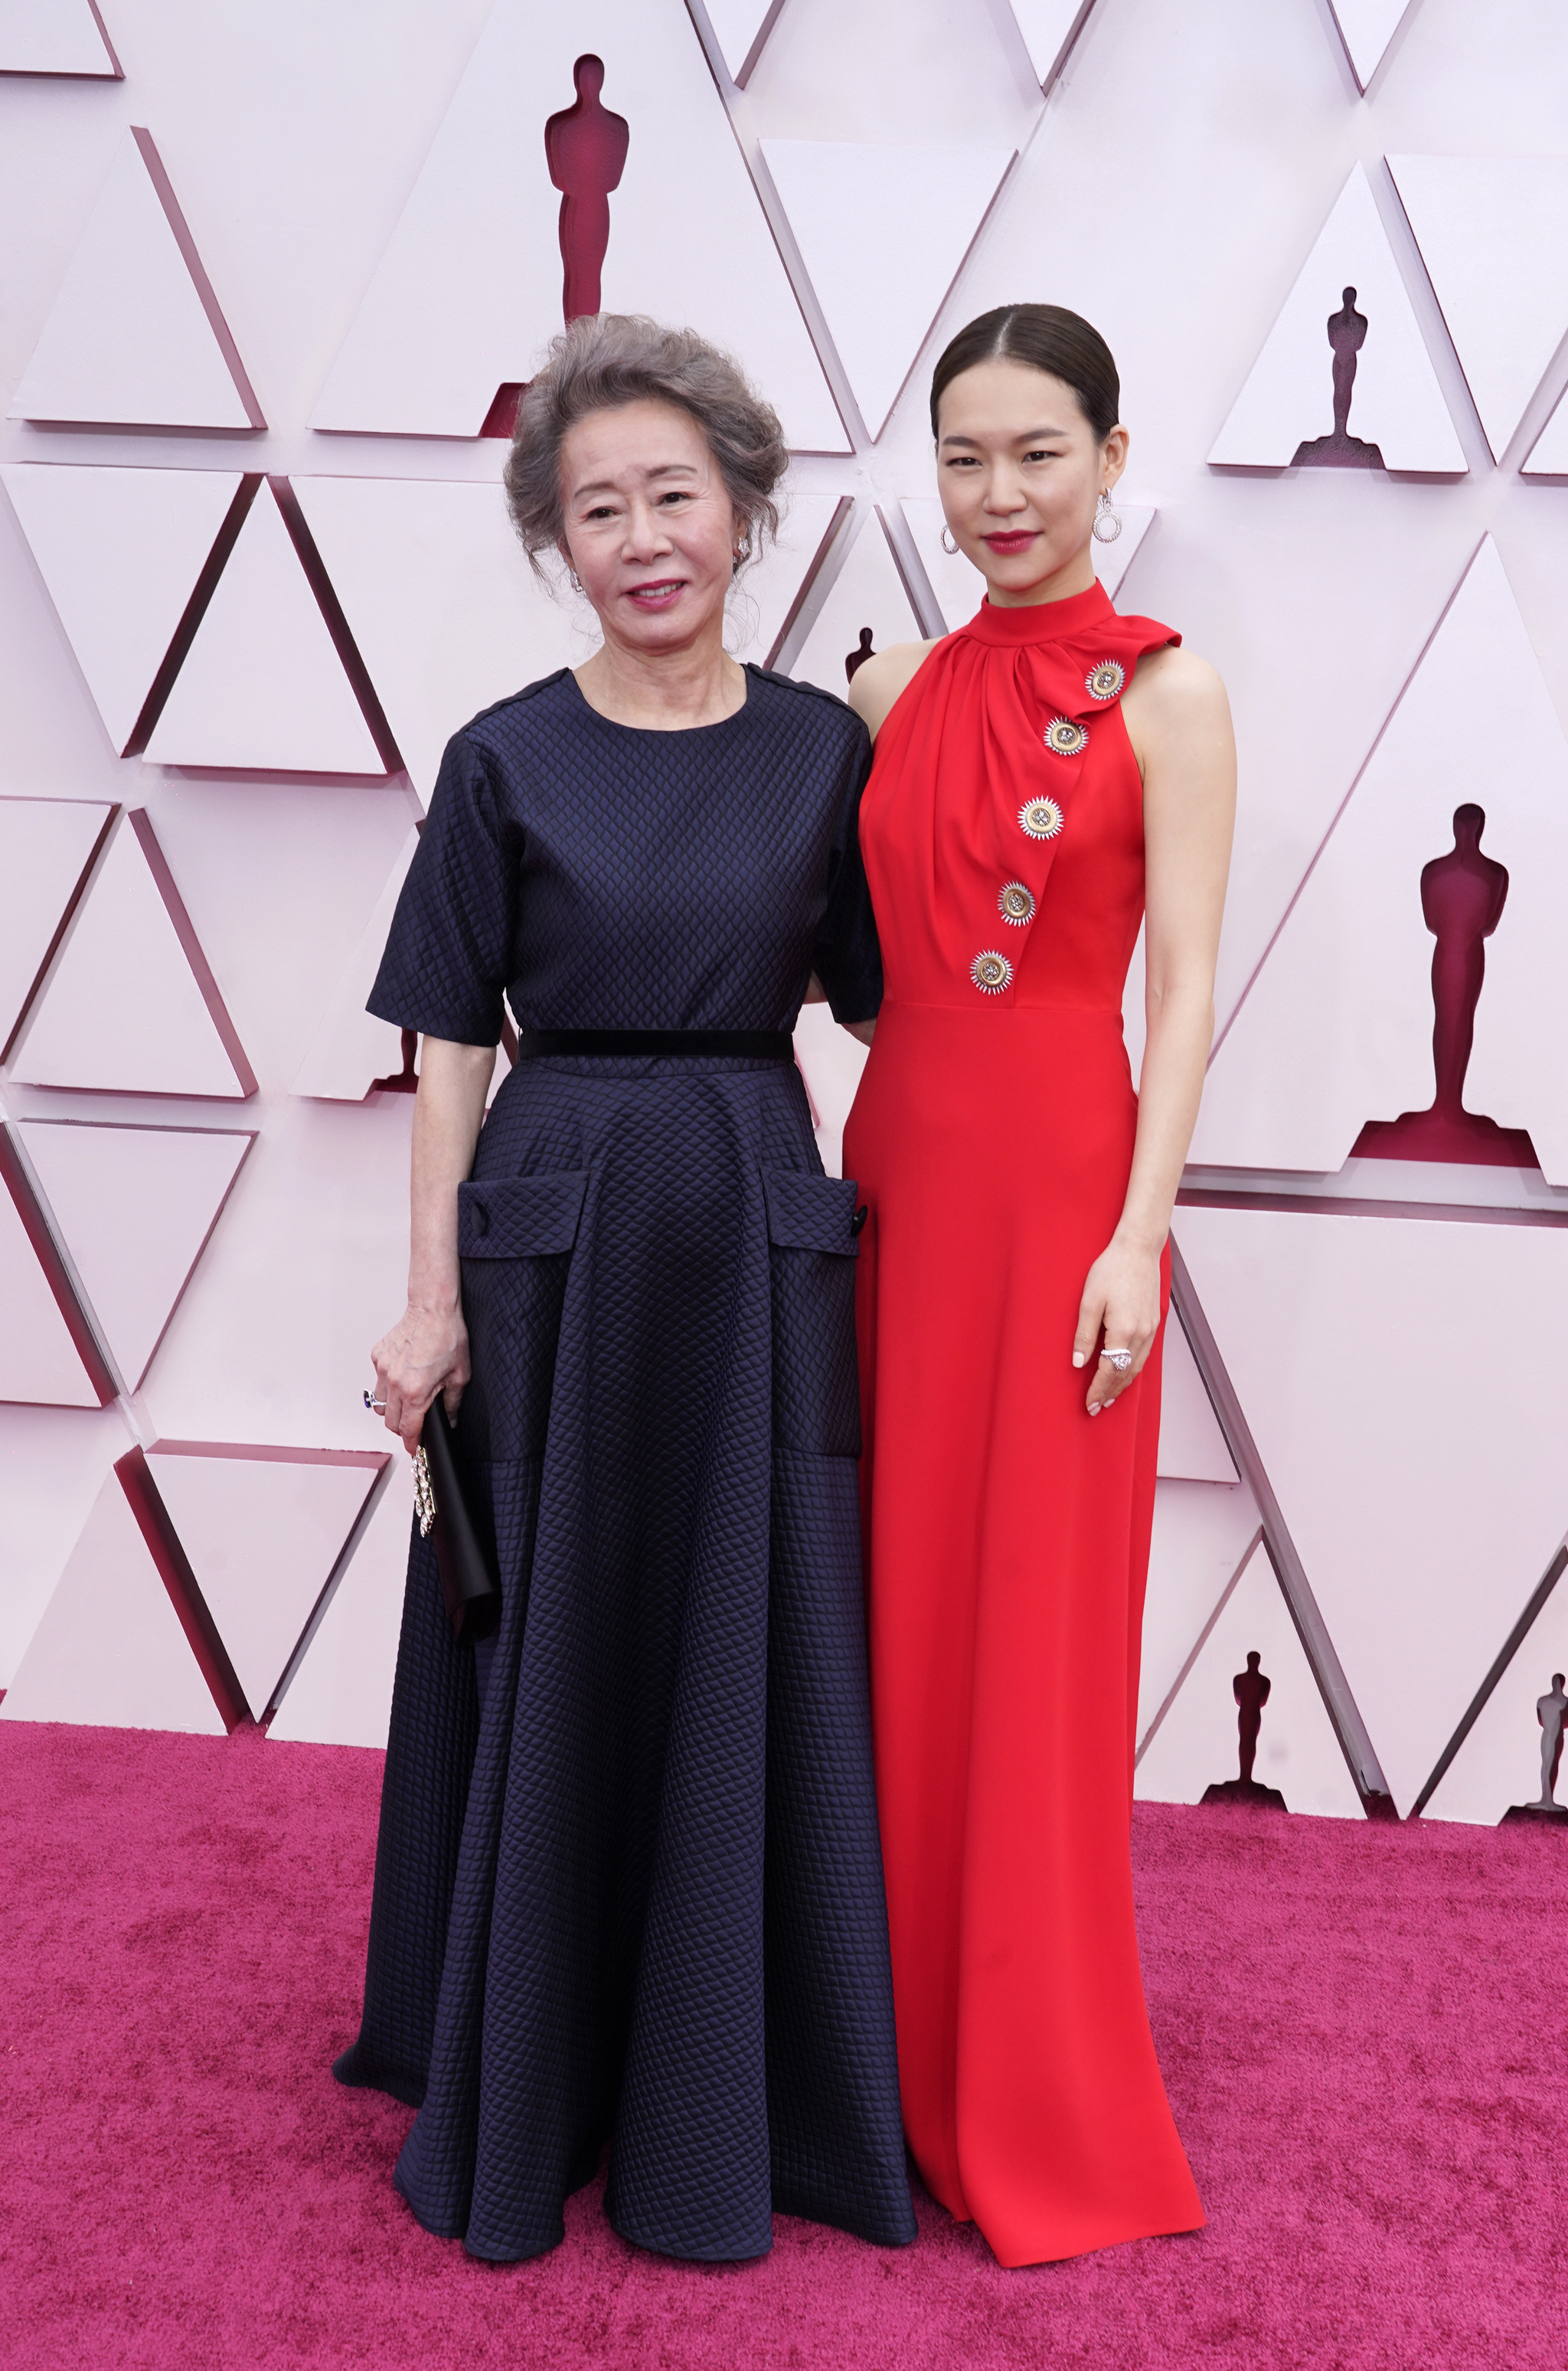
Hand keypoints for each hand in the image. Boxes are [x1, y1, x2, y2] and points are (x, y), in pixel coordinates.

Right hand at [370, 1300, 469, 1453]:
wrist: (433, 1309)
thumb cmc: (448, 1337)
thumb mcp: (459, 1376)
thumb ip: (452, 1404)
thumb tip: (449, 1422)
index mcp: (415, 1391)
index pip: (408, 1429)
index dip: (412, 1443)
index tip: (414, 1449)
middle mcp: (395, 1383)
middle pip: (390, 1421)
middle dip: (402, 1428)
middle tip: (414, 1425)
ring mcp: (383, 1369)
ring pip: (380, 1403)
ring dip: (392, 1408)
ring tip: (407, 1401)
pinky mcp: (378, 1357)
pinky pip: (378, 1381)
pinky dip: (388, 1385)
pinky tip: (403, 1376)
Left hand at [1072, 1236, 1162, 1416]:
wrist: (1138, 1250)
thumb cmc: (1111, 1270)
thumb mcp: (1089, 1301)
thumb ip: (1085, 1334)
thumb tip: (1078, 1362)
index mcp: (1123, 1330)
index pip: (1110, 1371)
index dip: (1098, 1389)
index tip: (1089, 1403)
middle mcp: (1142, 1334)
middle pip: (1125, 1373)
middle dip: (1110, 1392)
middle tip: (1096, 1407)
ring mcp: (1151, 1329)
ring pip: (1137, 1366)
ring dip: (1123, 1384)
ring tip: (1110, 1396)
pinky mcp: (1154, 1322)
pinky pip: (1145, 1355)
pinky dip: (1134, 1369)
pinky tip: (1126, 1372)